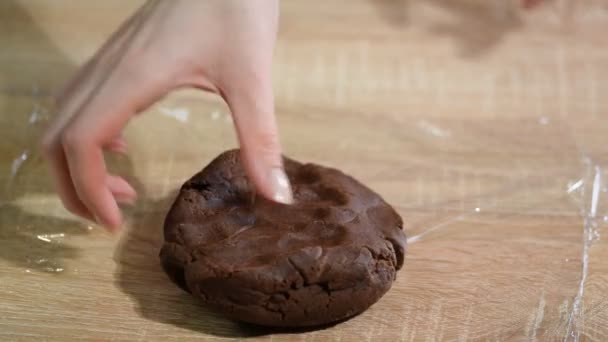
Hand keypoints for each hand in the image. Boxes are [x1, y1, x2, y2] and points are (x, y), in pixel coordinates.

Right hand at [41, 0, 292, 230]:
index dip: (89, 190)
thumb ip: (261, 139)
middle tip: (113, 217)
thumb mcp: (252, 77)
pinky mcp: (122, 54)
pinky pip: (83, 100)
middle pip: (57, 137)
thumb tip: (277, 196)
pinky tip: (123, 148)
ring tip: (120, 190)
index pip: (81, 143)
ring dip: (77, 162)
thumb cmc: (236, 8)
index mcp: (133, 76)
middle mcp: (110, 68)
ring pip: (64, 119)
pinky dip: (89, 135)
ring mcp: (111, 59)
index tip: (119, 224)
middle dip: (73, 186)